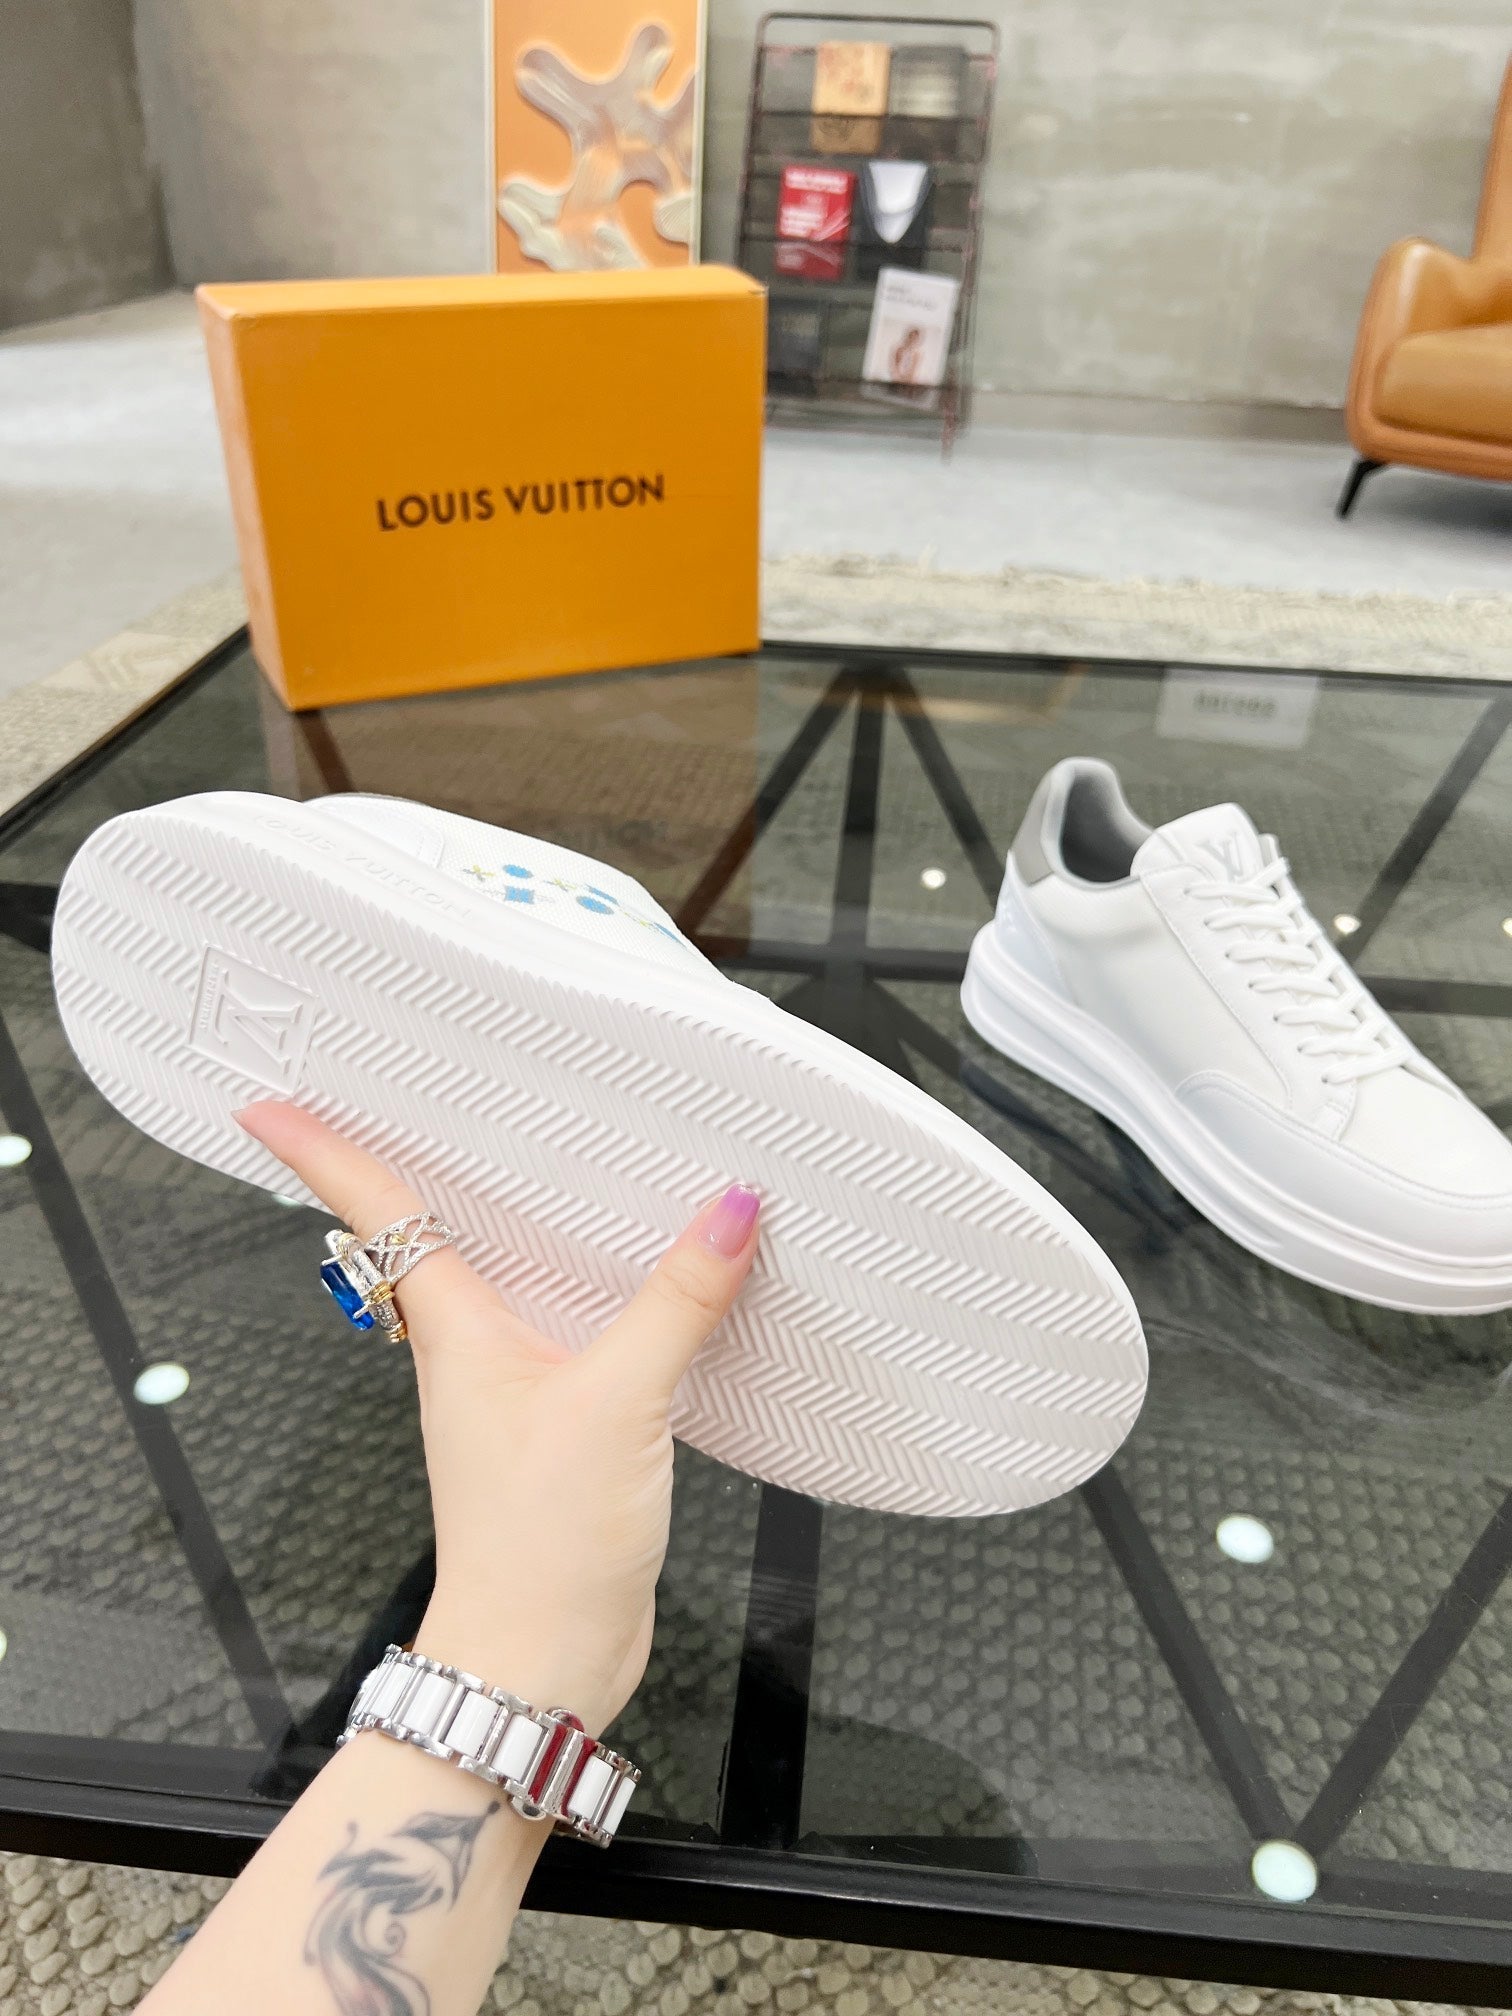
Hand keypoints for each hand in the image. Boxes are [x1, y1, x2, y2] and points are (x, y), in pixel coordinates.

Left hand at [236, 1103, 760, 1735]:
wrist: (539, 1661)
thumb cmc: (540, 1550)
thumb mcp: (616, 1404)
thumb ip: (673, 1303)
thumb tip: (725, 1211)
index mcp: (458, 1330)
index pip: (378, 1214)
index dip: (321, 1153)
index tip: (271, 1105)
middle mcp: (471, 1351)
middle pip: (425, 1236)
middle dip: (405, 1165)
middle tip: (392, 1098)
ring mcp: (510, 1388)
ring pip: (499, 1278)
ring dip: (502, 1223)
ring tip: (520, 1160)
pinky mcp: (560, 1422)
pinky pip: (566, 1327)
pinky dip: (588, 1287)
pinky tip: (635, 1279)